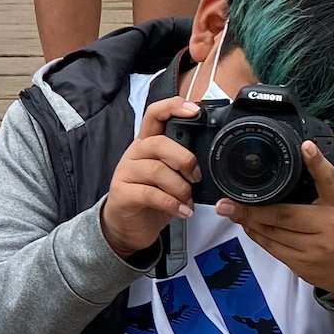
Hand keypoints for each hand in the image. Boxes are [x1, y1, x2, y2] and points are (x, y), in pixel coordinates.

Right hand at [100, 92, 198, 259]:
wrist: (126, 226)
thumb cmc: (151, 198)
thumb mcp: (168, 174)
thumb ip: (181, 162)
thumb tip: (210, 157)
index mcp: (147, 143)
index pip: (154, 114)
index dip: (173, 107)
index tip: (195, 110)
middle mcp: (134, 153)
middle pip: (159, 143)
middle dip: (184, 159)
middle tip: (196, 176)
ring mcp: (126, 173)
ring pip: (156, 170)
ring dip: (180, 187)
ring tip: (188, 200)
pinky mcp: (123, 194)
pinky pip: (151, 194)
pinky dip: (172, 204)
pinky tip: (182, 211)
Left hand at [223, 133, 333, 298]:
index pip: (331, 182)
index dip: (317, 164)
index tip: (304, 147)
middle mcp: (331, 227)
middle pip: (286, 213)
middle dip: (256, 206)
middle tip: (231, 197)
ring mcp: (314, 248)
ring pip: (274, 231)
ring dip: (249, 219)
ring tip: (230, 208)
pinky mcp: (301, 264)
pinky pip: (271, 247)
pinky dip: (255, 234)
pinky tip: (245, 223)